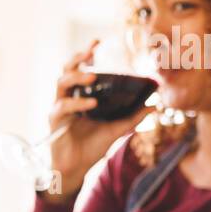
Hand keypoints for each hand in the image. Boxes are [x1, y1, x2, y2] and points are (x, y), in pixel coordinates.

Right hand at [47, 38, 155, 197]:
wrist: (76, 169)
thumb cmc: (91, 148)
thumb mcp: (117, 129)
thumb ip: (134, 117)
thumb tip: (155, 104)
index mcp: (80, 96)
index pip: (80, 69)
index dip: (86, 54)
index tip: (97, 41)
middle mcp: (68, 98)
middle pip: (67, 70)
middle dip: (78, 57)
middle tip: (92, 51)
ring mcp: (59, 108)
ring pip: (61, 83)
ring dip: (77, 76)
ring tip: (92, 74)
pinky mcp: (55, 121)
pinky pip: (63, 107)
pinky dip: (77, 103)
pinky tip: (91, 103)